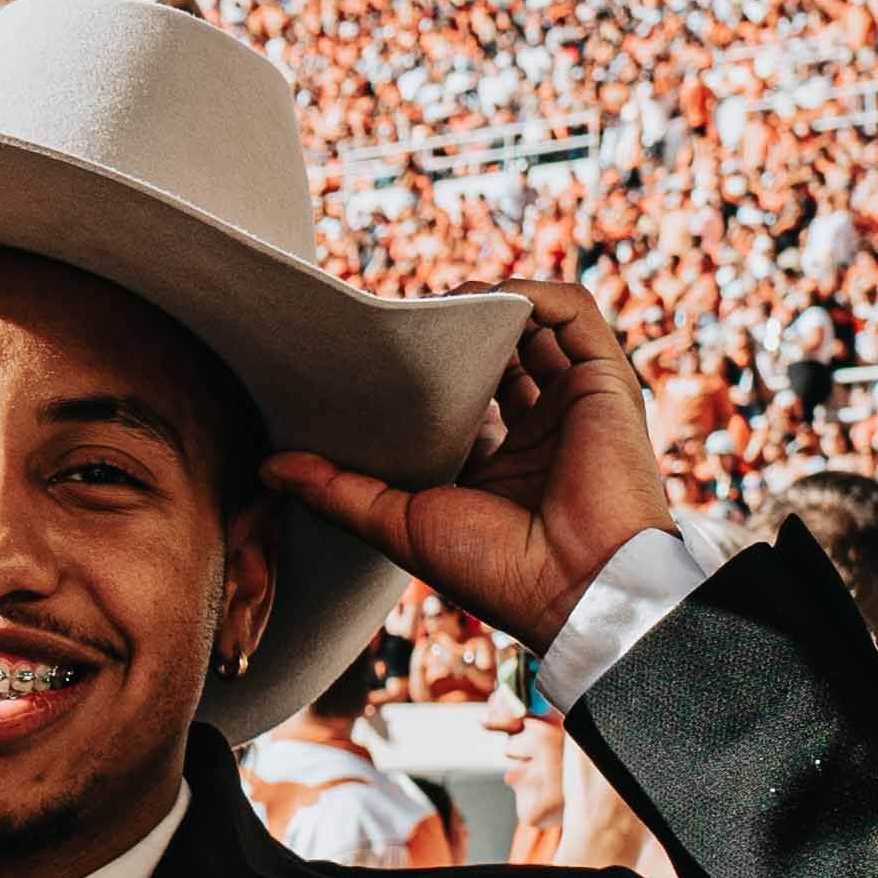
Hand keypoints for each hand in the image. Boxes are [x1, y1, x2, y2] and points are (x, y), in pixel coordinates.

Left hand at [261, 280, 665, 649]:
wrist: (574, 586)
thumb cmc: (495, 570)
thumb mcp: (398, 523)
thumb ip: (337, 490)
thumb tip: (269, 467)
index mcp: (500, 463)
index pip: (462, 398)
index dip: (426, 373)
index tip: (379, 355)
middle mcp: (542, 429)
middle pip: (497, 355)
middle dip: (456, 331)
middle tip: (409, 320)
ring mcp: (576, 403)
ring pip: (535, 326)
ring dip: (492, 303)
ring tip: (446, 301)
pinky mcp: (608, 382)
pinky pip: (576, 313)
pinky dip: (535, 292)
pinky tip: (493, 295)